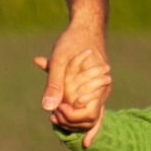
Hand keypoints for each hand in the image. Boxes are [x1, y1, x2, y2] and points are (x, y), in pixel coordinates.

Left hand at [35, 19, 111, 143]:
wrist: (86, 26)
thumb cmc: (73, 41)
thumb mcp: (59, 60)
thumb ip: (53, 84)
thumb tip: (47, 108)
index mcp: (98, 85)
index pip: (90, 115)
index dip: (72, 117)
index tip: (56, 108)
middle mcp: (103, 91)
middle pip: (91, 120)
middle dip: (70, 122)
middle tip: (52, 116)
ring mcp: (101, 91)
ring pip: (91, 118)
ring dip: (72, 121)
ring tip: (54, 117)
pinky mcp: (95, 89)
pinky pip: (90, 109)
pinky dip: (78, 117)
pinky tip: (69, 124)